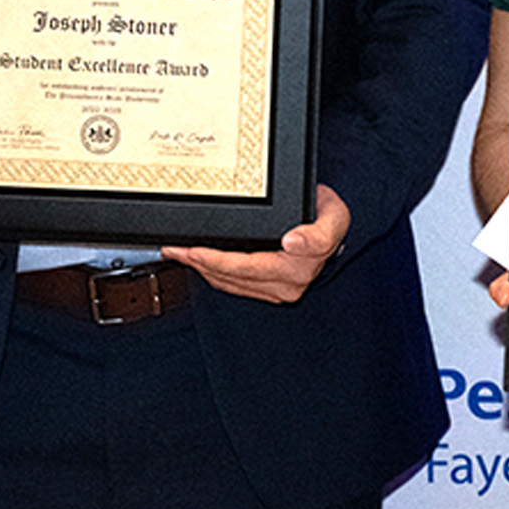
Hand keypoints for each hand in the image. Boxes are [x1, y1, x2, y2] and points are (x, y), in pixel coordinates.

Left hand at [164, 186, 348, 303]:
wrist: (334, 227)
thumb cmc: (330, 219)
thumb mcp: (335, 218)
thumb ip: (318, 233)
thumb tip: (292, 243)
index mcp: (298, 270)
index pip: (246, 268)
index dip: (217, 261)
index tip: (195, 250)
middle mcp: (286, 286)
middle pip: (231, 277)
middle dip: (199, 263)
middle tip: (174, 248)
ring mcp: (276, 290)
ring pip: (228, 282)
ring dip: (200, 269)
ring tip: (178, 252)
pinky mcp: (267, 289)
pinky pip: (233, 284)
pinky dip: (212, 272)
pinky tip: (198, 261)